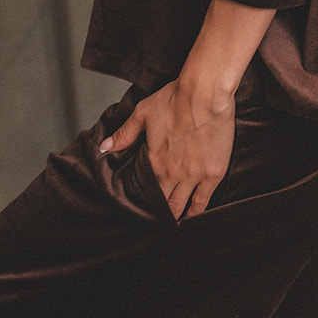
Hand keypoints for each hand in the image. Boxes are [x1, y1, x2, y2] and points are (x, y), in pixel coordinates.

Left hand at [100, 78, 235, 220]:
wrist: (204, 95)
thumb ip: (124, 134)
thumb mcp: (143, 113)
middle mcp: (173, 174)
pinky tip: (193, 217)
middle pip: (163, 202)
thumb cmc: (175, 99)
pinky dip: (196, 211)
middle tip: (156, 220)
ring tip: (172, 222)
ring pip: (182, 205)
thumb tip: (104, 147)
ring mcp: (194, 176)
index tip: (141, 206)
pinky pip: (203, 201)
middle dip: (158, 212)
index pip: (145, 189)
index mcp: (155, 161)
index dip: (143, 200)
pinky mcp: (213, 174)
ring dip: (176, 215)